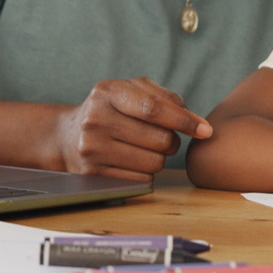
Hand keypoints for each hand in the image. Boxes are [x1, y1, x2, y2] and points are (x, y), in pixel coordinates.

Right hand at [56, 78, 211, 181]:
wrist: (67, 137)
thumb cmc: (110, 110)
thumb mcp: (130, 91)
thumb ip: (164, 97)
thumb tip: (195, 121)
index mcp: (107, 92)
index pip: (153, 109)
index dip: (184, 120)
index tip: (206, 130)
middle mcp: (95, 119)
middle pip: (159, 139)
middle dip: (171, 140)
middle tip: (163, 137)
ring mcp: (92, 149)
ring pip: (154, 163)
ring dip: (159, 157)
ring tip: (143, 148)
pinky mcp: (93, 175)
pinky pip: (141, 180)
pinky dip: (145, 172)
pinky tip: (131, 161)